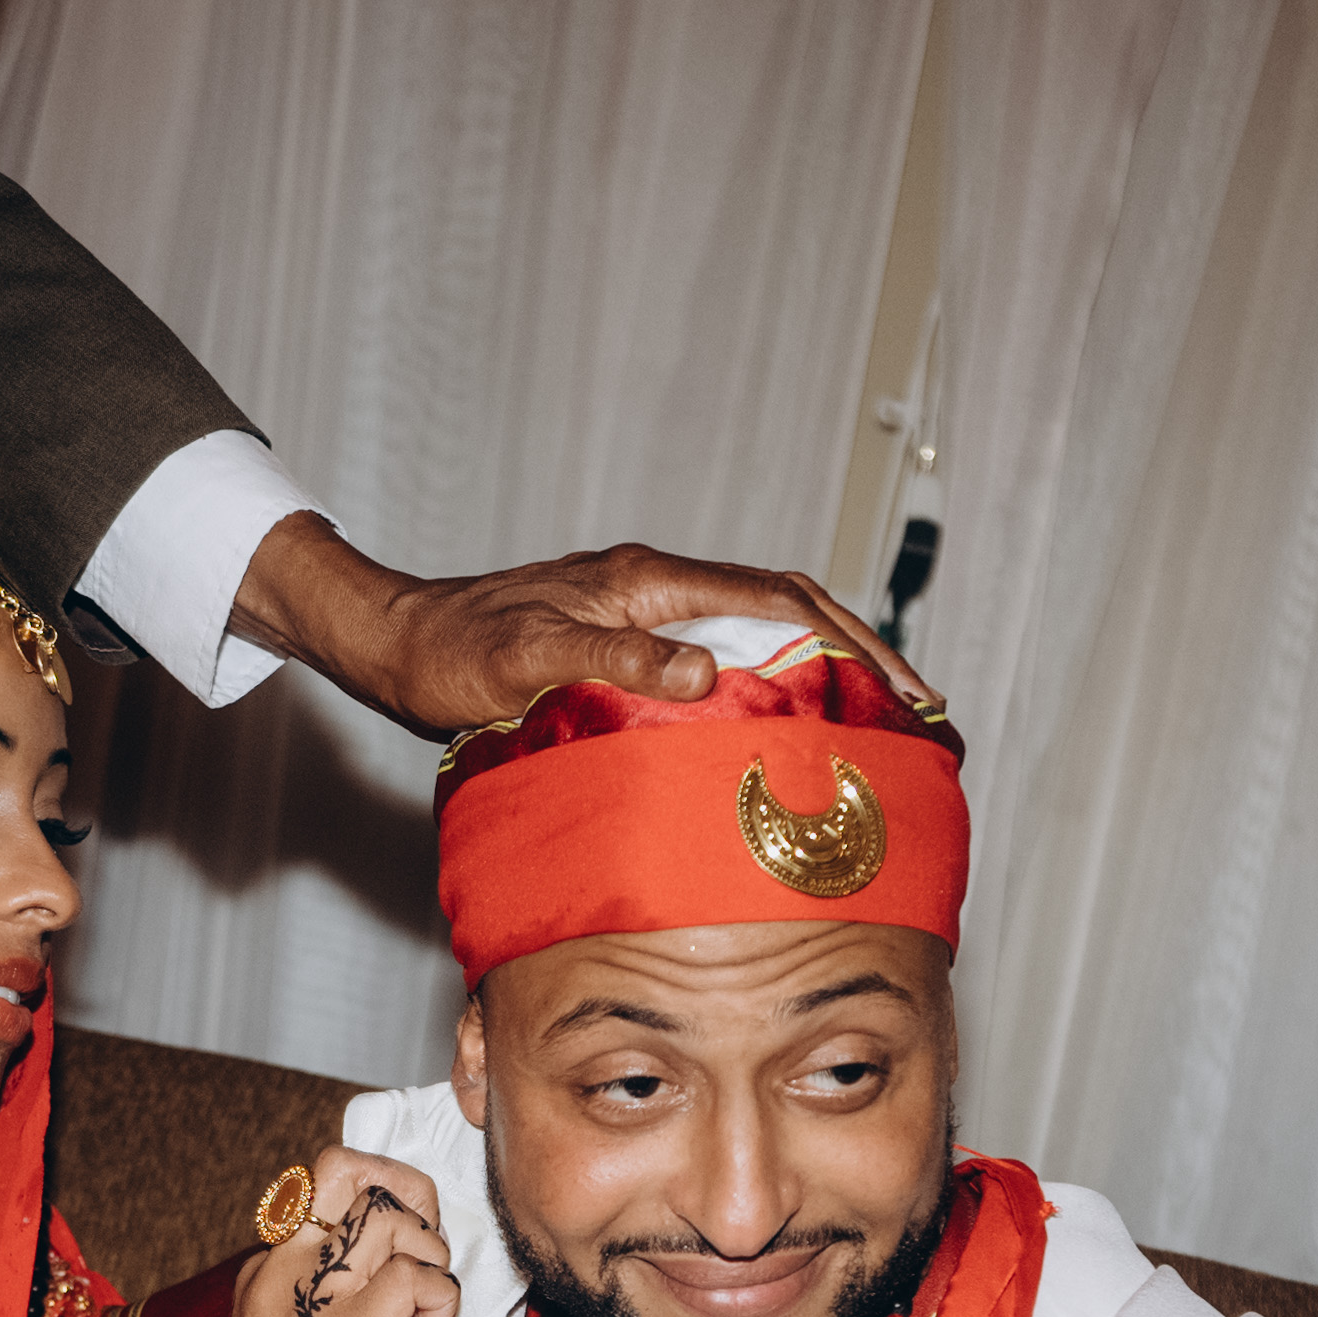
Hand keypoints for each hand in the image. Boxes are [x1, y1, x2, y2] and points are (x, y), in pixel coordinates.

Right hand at [211, 1148, 460, 1316]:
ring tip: (429, 1310)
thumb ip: (331, 1296)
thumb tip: (400, 1265)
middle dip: (414, 1203)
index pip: (328, 1184)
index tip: (409, 1236)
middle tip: (429, 1259)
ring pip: (389, 1218)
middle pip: (354, 1174)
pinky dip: (441, 1298)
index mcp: (268, 1269)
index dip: (384, 1193)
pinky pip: (412, 1276)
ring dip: (432, 1255)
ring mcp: (314, 1297)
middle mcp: (283, 1268)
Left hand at [233, 519, 944, 738]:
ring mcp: (647, 617)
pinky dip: (773, 689)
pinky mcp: (631, 647)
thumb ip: (612, 662)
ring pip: (762, 636)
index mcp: (648, 582)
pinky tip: (789, 734)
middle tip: (924, 712)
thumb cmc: (448, 652)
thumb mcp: (524, 660)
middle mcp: (657, 592)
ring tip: (882, 727)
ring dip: (825, 673)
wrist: (393, 641)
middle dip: (864, 654)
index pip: (779, 600)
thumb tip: (702, 677)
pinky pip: (724, 663)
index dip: (851, 642)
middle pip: (789, 610)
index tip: (905, 690)